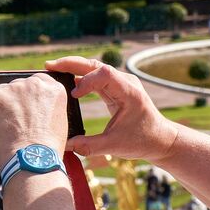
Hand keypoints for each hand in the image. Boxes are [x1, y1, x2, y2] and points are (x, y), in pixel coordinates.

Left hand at [0, 73, 67, 166]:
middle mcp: (31, 84)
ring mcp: (10, 89)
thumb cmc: (45, 150)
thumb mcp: (57, 122)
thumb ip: (45, 108)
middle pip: (16, 86)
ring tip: (2, 129)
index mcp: (52, 88)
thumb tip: (31, 109)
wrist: (30, 159)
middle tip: (12, 122)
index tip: (24, 105)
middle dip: (13, 101)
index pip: (37, 81)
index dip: (28, 95)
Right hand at [46, 56, 178, 163]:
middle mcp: (125, 82)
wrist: (160, 139)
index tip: (74, 96)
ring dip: (74, 68)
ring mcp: (121, 83)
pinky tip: (65, 82)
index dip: (86, 81)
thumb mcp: (115, 146)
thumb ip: (89, 146)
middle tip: (49, 66)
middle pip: (95, 64)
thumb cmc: (142, 141)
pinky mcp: (116, 88)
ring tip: (52, 70)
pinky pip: (96, 78)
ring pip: (94, 68)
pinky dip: (80, 78)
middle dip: (72, 64)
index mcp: (129, 92)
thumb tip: (65, 146)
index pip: (104, 74)